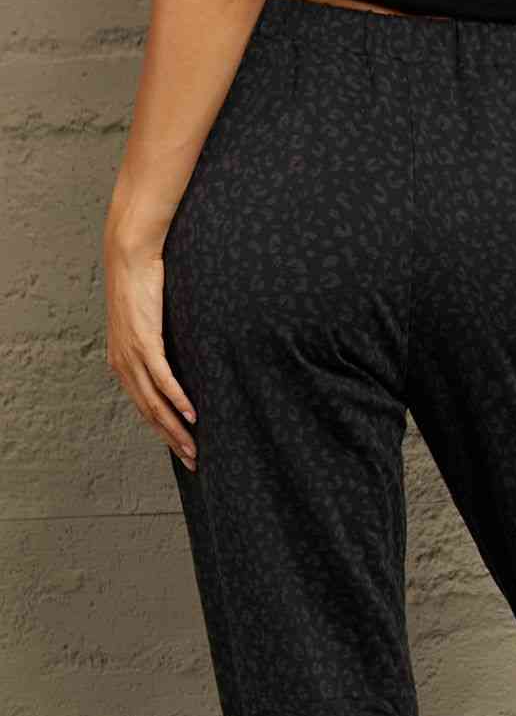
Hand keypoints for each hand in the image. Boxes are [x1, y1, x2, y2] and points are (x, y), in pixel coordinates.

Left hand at [102, 229, 197, 471]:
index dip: (163, 432)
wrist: (129, 255)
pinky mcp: (145, 341)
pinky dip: (178, 399)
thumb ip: (156, 346)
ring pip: (155, 402)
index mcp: (122, 364)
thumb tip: (177, 361)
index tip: (182, 449)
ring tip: (194, 446)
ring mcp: (132, 354)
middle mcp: (123, 364)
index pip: (143, 408)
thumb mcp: (147, 323)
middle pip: (149, 413)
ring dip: (176, 428)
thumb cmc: (142, 286)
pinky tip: (192, 414)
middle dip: (172, 440)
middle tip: (192, 460)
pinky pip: (163, 378)